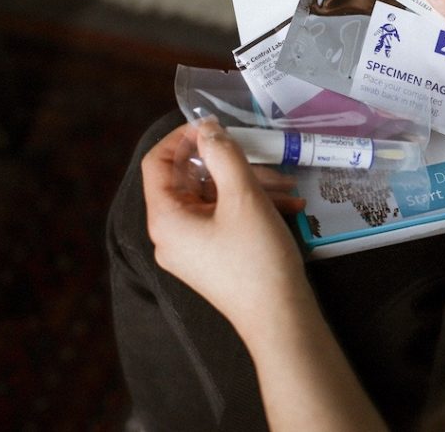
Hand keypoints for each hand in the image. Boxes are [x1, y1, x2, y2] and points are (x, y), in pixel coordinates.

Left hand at [143, 121, 387, 431]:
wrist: (280, 318)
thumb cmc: (256, 257)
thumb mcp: (243, 196)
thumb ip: (223, 154)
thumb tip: (207, 127)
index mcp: (165, 218)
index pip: (156, 163)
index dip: (182, 137)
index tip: (213, 126)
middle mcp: (170, 235)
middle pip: (189, 180)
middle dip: (228, 163)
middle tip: (261, 155)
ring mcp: (191, 249)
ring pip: (213, 199)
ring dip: (248, 184)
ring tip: (286, 184)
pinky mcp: (212, 259)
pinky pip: (223, 219)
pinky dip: (250, 206)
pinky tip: (287, 204)